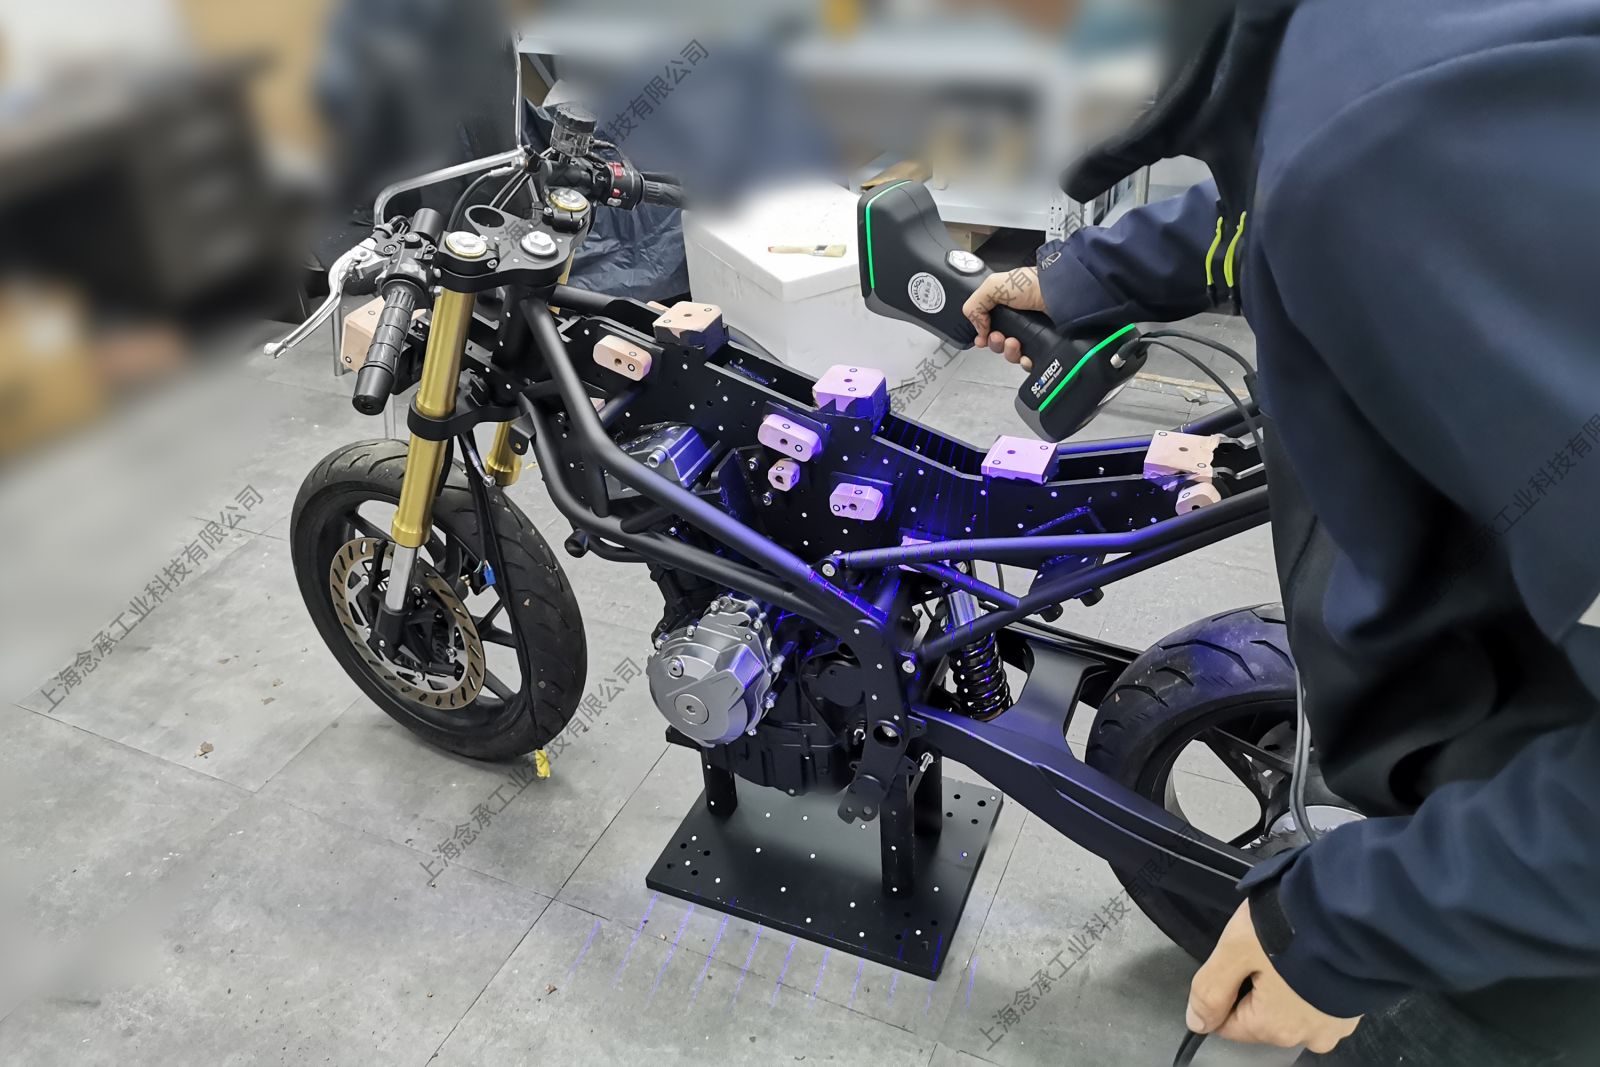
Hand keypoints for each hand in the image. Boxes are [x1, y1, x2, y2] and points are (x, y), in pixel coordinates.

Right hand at [961, 268, 1046, 369]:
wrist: (1059, 293)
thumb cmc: (1030, 285)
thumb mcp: (992, 286)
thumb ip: (975, 306)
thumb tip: (978, 330)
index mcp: (1005, 309)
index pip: (989, 329)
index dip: (983, 336)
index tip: (981, 339)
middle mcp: (1018, 322)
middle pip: (999, 344)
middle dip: (995, 344)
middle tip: (1000, 336)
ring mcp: (1032, 336)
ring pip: (1012, 355)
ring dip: (1009, 352)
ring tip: (1014, 342)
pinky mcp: (1044, 347)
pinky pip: (1029, 363)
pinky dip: (1024, 363)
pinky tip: (1025, 357)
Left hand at [1187, 900, 1360, 1053]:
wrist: (1358, 911)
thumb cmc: (1293, 927)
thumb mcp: (1235, 950)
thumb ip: (1210, 990)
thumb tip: (1197, 1023)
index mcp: (1275, 1028)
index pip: (1228, 1025)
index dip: (1225, 989)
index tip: (1239, 959)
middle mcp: (1308, 1036)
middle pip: (1262, 1016)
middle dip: (1258, 985)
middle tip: (1267, 947)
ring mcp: (1337, 1023)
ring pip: (1293, 1008)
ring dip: (1289, 983)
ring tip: (1294, 948)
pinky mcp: (1357, 1006)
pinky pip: (1322, 1000)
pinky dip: (1315, 981)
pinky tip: (1315, 955)